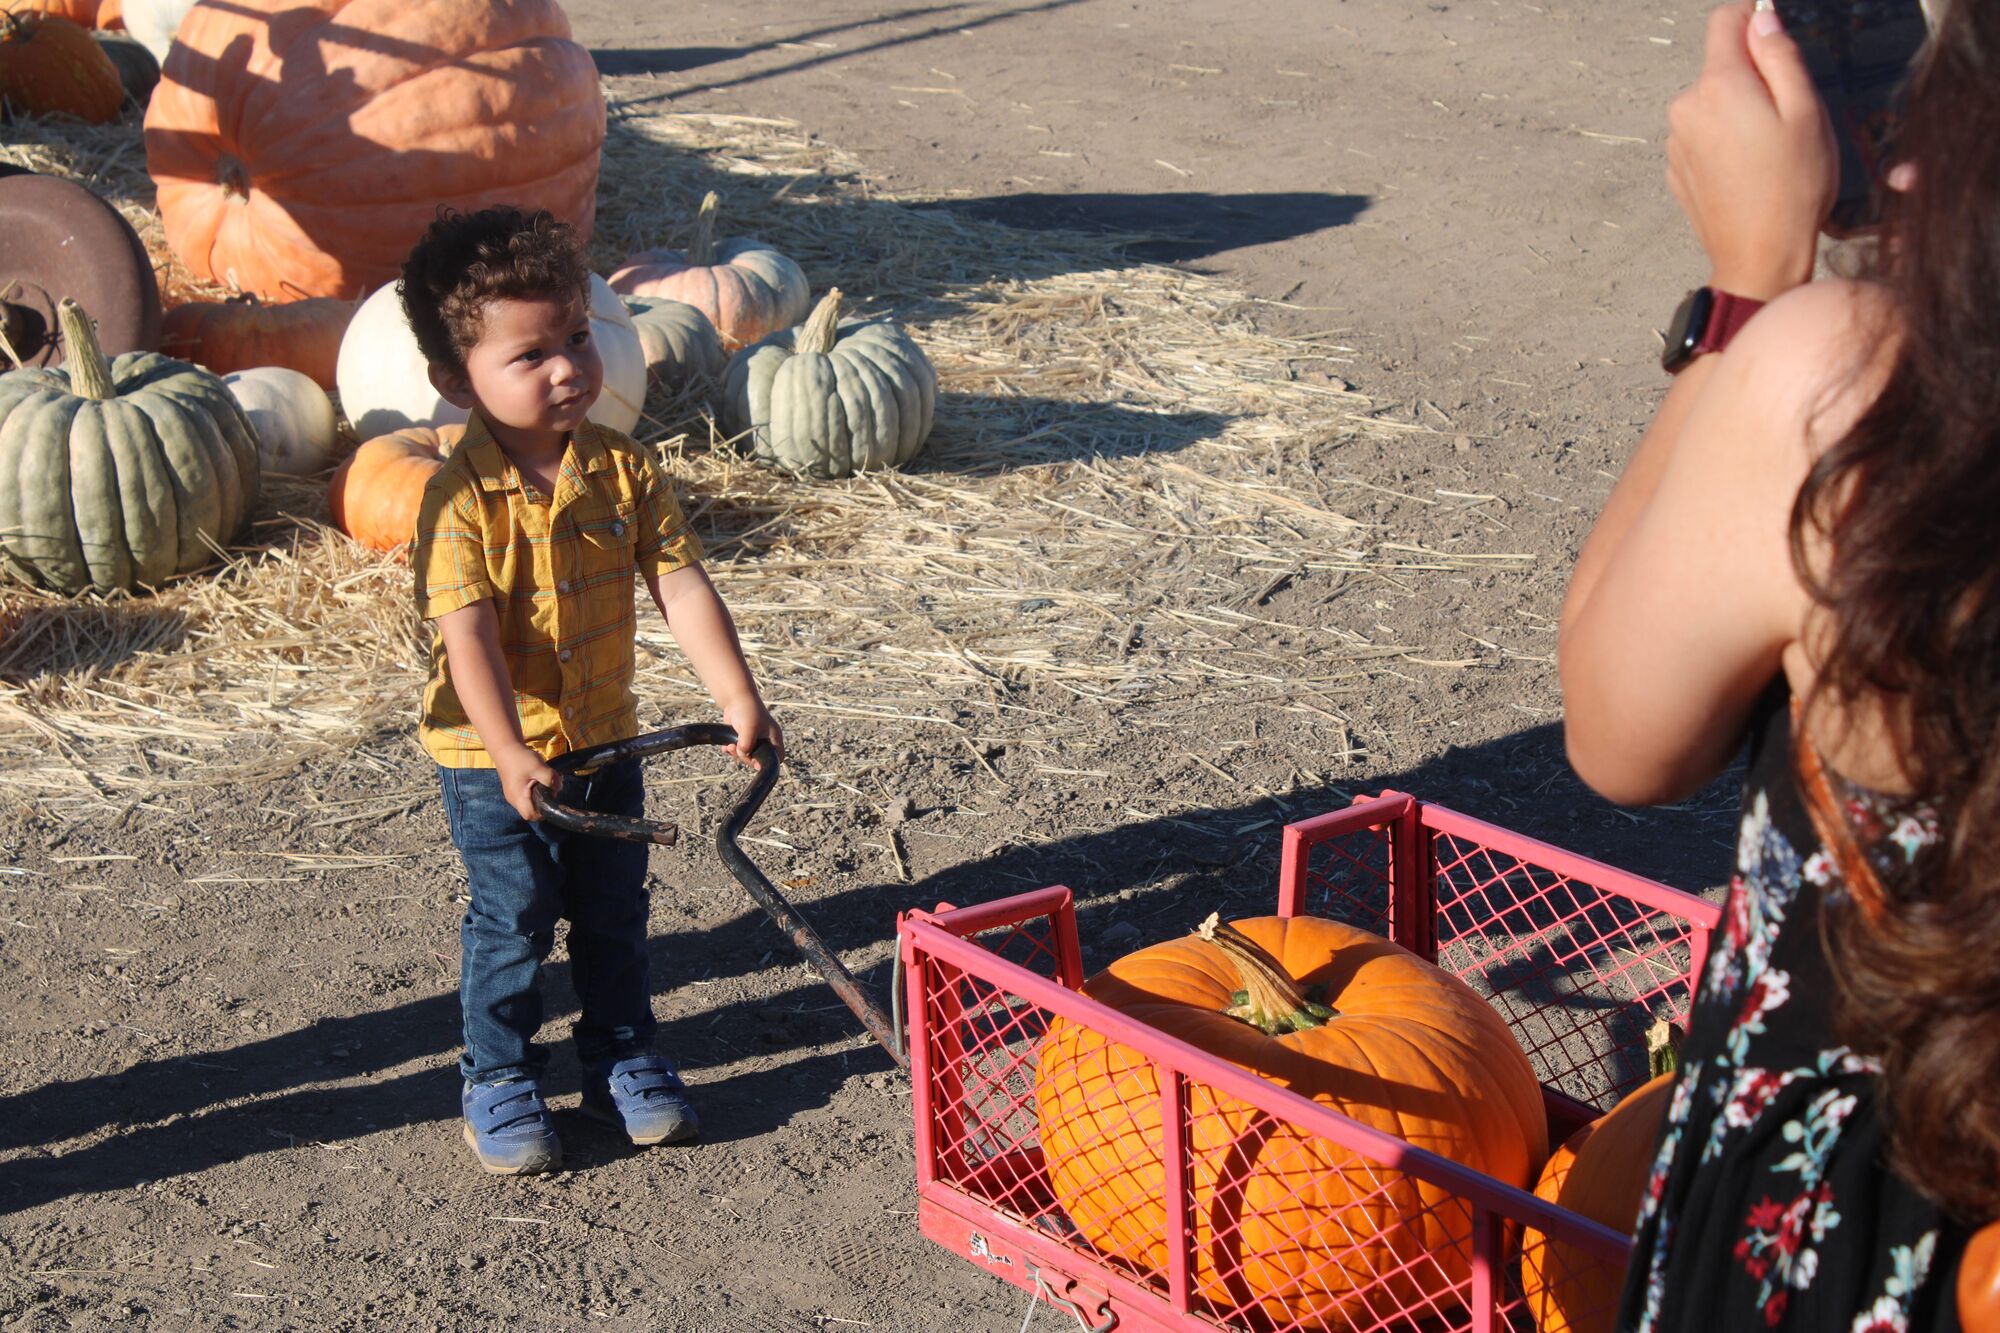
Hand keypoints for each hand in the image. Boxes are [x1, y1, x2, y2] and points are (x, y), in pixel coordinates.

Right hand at [495, 743, 559, 821]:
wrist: (505, 748)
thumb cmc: (520, 758)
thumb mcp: (539, 767)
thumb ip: (551, 779)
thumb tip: (558, 788)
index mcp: (518, 797)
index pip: (531, 816)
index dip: (543, 813)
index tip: (550, 800)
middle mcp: (513, 799)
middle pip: (530, 811)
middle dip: (542, 803)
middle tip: (548, 788)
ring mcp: (512, 795)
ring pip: (528, 803)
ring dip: (538, 796)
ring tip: (541, 781)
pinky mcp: (513, 789)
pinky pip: (525, 796)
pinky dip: (533, 791)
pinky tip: (536, 779)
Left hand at [720, 697, 782, 767]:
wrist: (736, 699)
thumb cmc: (748, 710)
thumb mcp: (749, 729)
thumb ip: (747, 745)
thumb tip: (742, 754)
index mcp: (774, 738)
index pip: (777, 757)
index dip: (768, 763)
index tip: (754, 761)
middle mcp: (765, 740)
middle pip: (758, 759)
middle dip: (745, 757)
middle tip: (736, 749)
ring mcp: (754, 740)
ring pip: (747, 756)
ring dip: (736, 753)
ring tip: (730, 746)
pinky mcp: (743, 739)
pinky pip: (738, 751)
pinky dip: (732, 750)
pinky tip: (726, 746)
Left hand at [1665, 3, 1837, 298]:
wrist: (1759, 257)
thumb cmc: (1792, 188)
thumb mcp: (1806, 111)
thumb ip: (1781, 56)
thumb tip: (1762, 18)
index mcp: (1719, 86)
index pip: (1725, 21)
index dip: (1754, 20)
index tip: (1775, 36)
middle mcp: (1686, 109)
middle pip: (1721, 66)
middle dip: (1754, 77)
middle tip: (1788, 115)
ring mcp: (1676, 142)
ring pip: (1713, 103)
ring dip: (1741, 112)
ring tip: (1771, 150)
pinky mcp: (1677, 169)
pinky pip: (1705, 136)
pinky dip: (1727, 142)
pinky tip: (1751, 170)